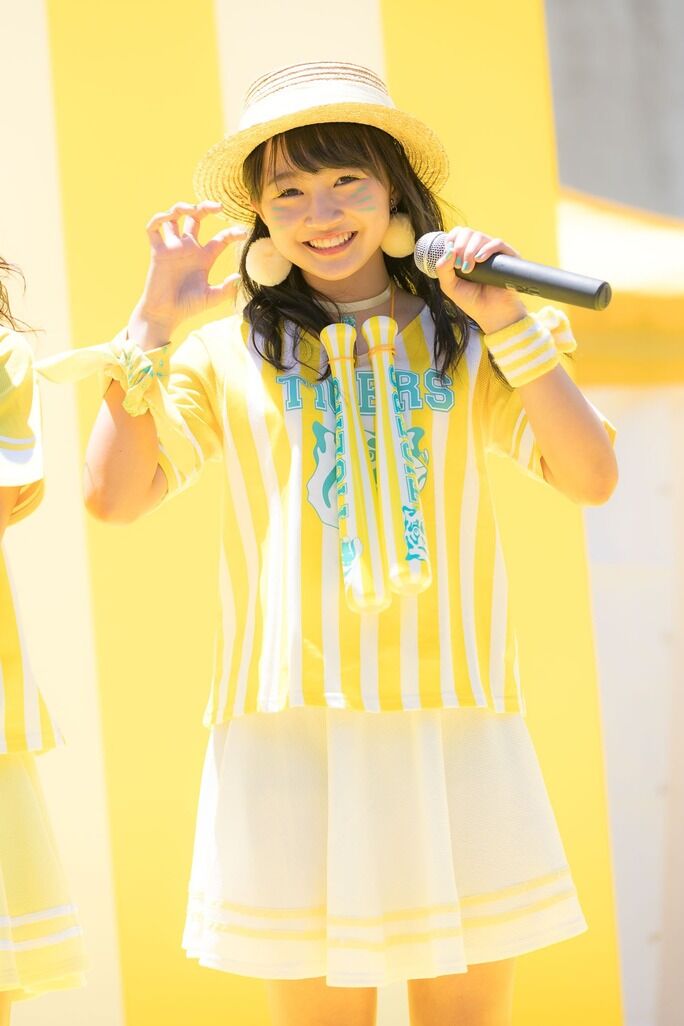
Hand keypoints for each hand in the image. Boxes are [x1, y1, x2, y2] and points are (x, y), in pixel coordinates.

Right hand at [128, 201, 247, 346]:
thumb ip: (225, 289)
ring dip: (182, 207)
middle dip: (206, 208)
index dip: (232, 233)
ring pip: (174, 218)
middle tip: (219, 206)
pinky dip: (159, 218)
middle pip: (196, 219)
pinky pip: (154, 228)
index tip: (244, 233)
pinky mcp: (157, 251)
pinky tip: (169, 217)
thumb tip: (239, 277)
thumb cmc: (187, 307)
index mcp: (204, 257)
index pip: (221, 239)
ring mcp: (173, 248)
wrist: (165, 314)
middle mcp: (189, 248)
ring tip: (192, 208)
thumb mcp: (210, 298)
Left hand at [434, 227, 526, 333]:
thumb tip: (448, 250)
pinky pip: (498, 243)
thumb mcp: (450, 286)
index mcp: (466, 253)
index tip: (449, 254)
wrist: (491, 314)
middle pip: (468, 232)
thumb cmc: (471, 301)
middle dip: (460, 247)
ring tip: (469, 268)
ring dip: (470, 250)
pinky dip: (487, 249)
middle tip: (460, 266)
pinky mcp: (508, 257)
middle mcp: (480, 250)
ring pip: (480, 236)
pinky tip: (480, 260)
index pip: (459, 233)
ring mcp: (494, 252)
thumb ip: (443, 269)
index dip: (452, 239)